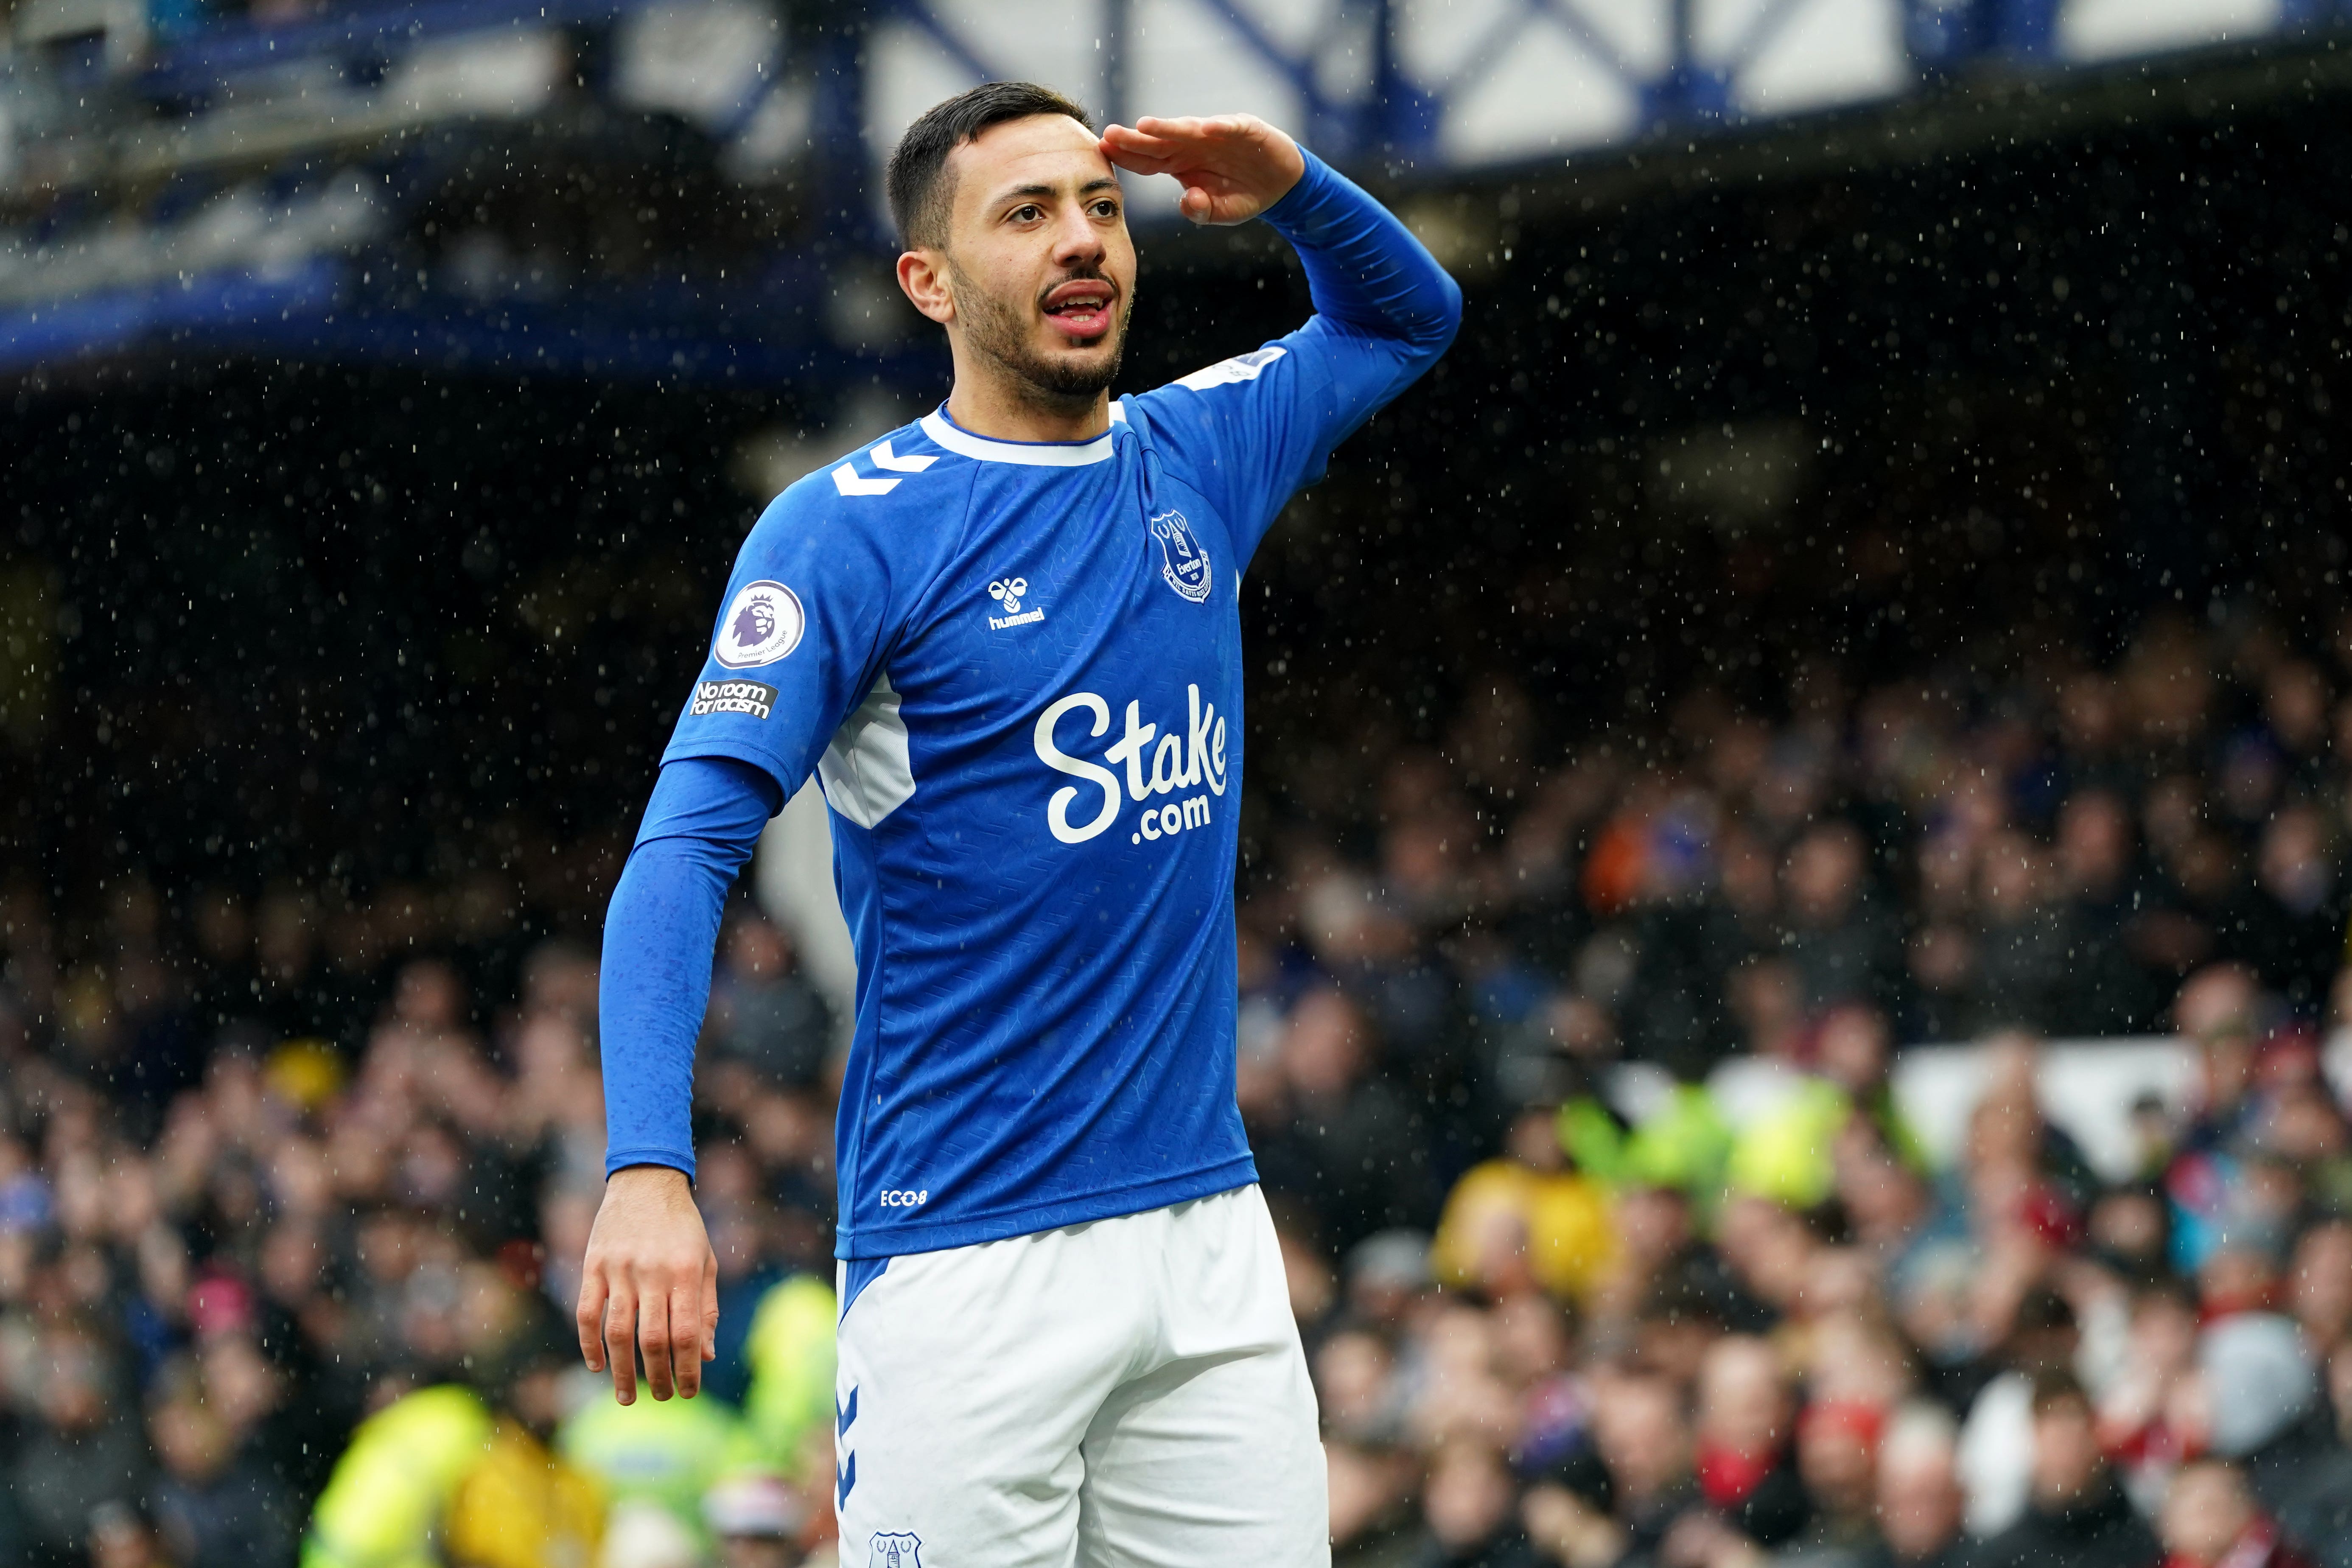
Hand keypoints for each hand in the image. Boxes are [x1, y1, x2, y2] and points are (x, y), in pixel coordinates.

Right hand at [575, 1164, 719, 1403]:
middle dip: (658, 1376)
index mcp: (685, 1271)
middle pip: (652, 1338)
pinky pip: (586, 1313)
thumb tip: (705, 1356)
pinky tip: (596, 1365)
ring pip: (616, 1332)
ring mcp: (619, 1269)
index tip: (689, 1392)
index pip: (687, 1333)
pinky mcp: (592, 1265)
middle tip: (660, 1397)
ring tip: (627, 1396)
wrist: (646, 1180)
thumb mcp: (705, 1260)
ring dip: (621, 1370)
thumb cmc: (683, 1226)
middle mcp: (652, 1271)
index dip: (688, 1369)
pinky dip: (589, 1343)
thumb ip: (706, 1307)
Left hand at [1099, 114, 1306, 224]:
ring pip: (1189, 130)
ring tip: (1145, 126)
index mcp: (1181, 163)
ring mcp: (1218, 134)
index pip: (1148, 160)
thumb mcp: (1220, 212)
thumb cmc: (1243, 195)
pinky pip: (1231, 127)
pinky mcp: (1245, 129)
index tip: (1103, 150)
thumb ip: (1201, 210)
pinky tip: (1205, 128)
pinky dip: (1220, 127)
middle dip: (1135, 138)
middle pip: (1160, 141)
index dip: (1127, 155)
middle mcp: (1193, 145)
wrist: (1281, 183)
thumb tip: (1187, 200)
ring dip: (1168, 128)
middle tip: (1109, 134)